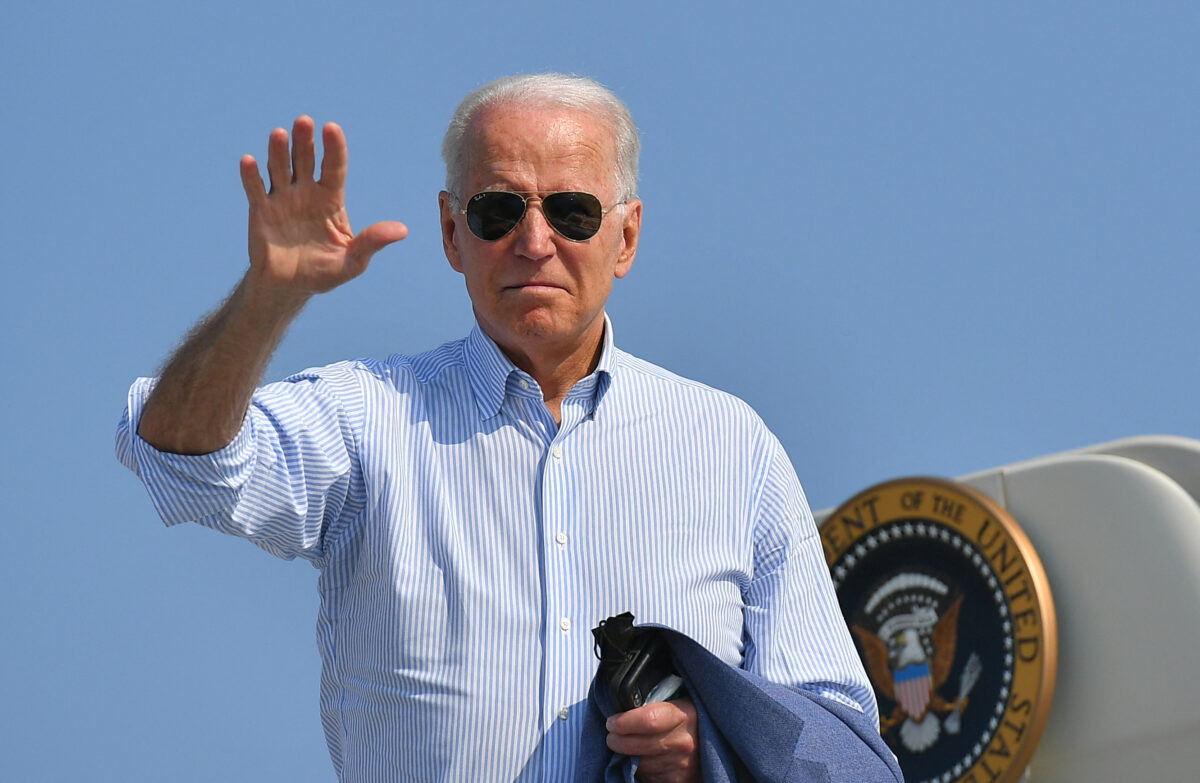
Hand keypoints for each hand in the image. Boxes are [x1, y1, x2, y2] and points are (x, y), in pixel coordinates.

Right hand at [239, 116, 407, 299]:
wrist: (290, 288)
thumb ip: (372, 242)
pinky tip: (249, 161)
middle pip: (305, 160)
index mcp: (330, 199)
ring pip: (280, 169)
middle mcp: (306, 192)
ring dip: (278, 151)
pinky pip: (255, 190)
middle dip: (305, 141)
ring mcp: (282, 199)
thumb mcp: (353, 261)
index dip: (334, 148)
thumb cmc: (324, 272)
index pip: (334, 168)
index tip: (332, 128)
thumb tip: (403, 231)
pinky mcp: (260, 211)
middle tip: (304, 121)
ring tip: (279, 133)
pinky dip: (251, 176)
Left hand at [606, 699, 699, 782]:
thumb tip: (624, 703)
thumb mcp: (682, 700)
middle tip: (611, 734)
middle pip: (638, 745)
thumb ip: (657, 700)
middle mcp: (684, 741)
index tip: (612, 721)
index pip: (647, 720)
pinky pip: (649, 775)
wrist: (721, 741)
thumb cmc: (693, 718)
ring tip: (627, 745)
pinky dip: (641, 768)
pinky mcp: (678, 780)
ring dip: (627, 756)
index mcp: (685, 714)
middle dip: (617, 740)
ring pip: (640, 763)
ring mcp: (682, 764)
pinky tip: (643, 757)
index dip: (624, 722)